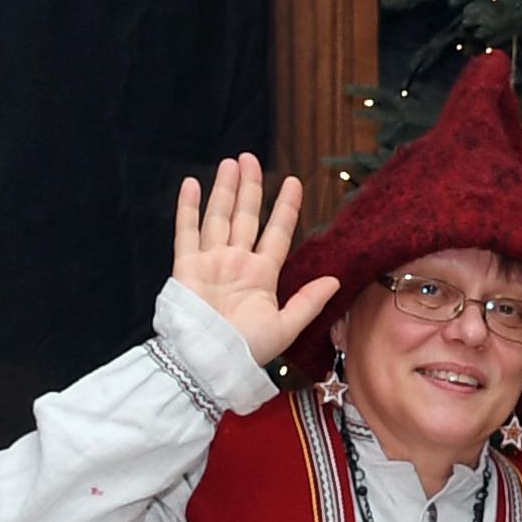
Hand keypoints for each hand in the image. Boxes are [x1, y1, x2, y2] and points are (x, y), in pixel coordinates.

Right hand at [172, 155, 340, 366]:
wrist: (210, 363)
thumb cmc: (247, 350)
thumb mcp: (286, 326)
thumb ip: (309, 301)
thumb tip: (335, 280)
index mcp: (262, 275)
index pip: (277, 232)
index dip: (286, 207)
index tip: (294, 182)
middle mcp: (237, 262)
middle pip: (246, 217)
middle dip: (251, 187)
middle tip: (252, 159)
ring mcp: (211, 262)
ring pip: (220, 217)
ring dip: (225, 189)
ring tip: (231, 162)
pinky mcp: (187, 266)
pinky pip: (187, 231)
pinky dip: (188, 207)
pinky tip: (193, 183)